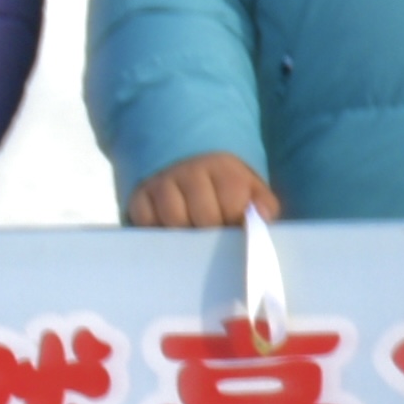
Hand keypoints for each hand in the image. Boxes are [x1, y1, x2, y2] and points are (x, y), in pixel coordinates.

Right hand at [126, 151, 278, 230]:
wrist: (186, 166)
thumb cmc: (224, 190)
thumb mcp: (250, 191)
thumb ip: (264, 205)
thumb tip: (262, 217)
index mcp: (222, 168)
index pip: (232, 202)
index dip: (234, 222)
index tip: (233, 227)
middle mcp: (189, 170)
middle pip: (203, 215)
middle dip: (210, 232)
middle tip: (212, 237)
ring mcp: (162, 182)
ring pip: (174, 219)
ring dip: (184, 235)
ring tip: (191, 237)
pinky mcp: (139, 195)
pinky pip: (146, 220)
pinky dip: (157, 231)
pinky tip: (168, 231)